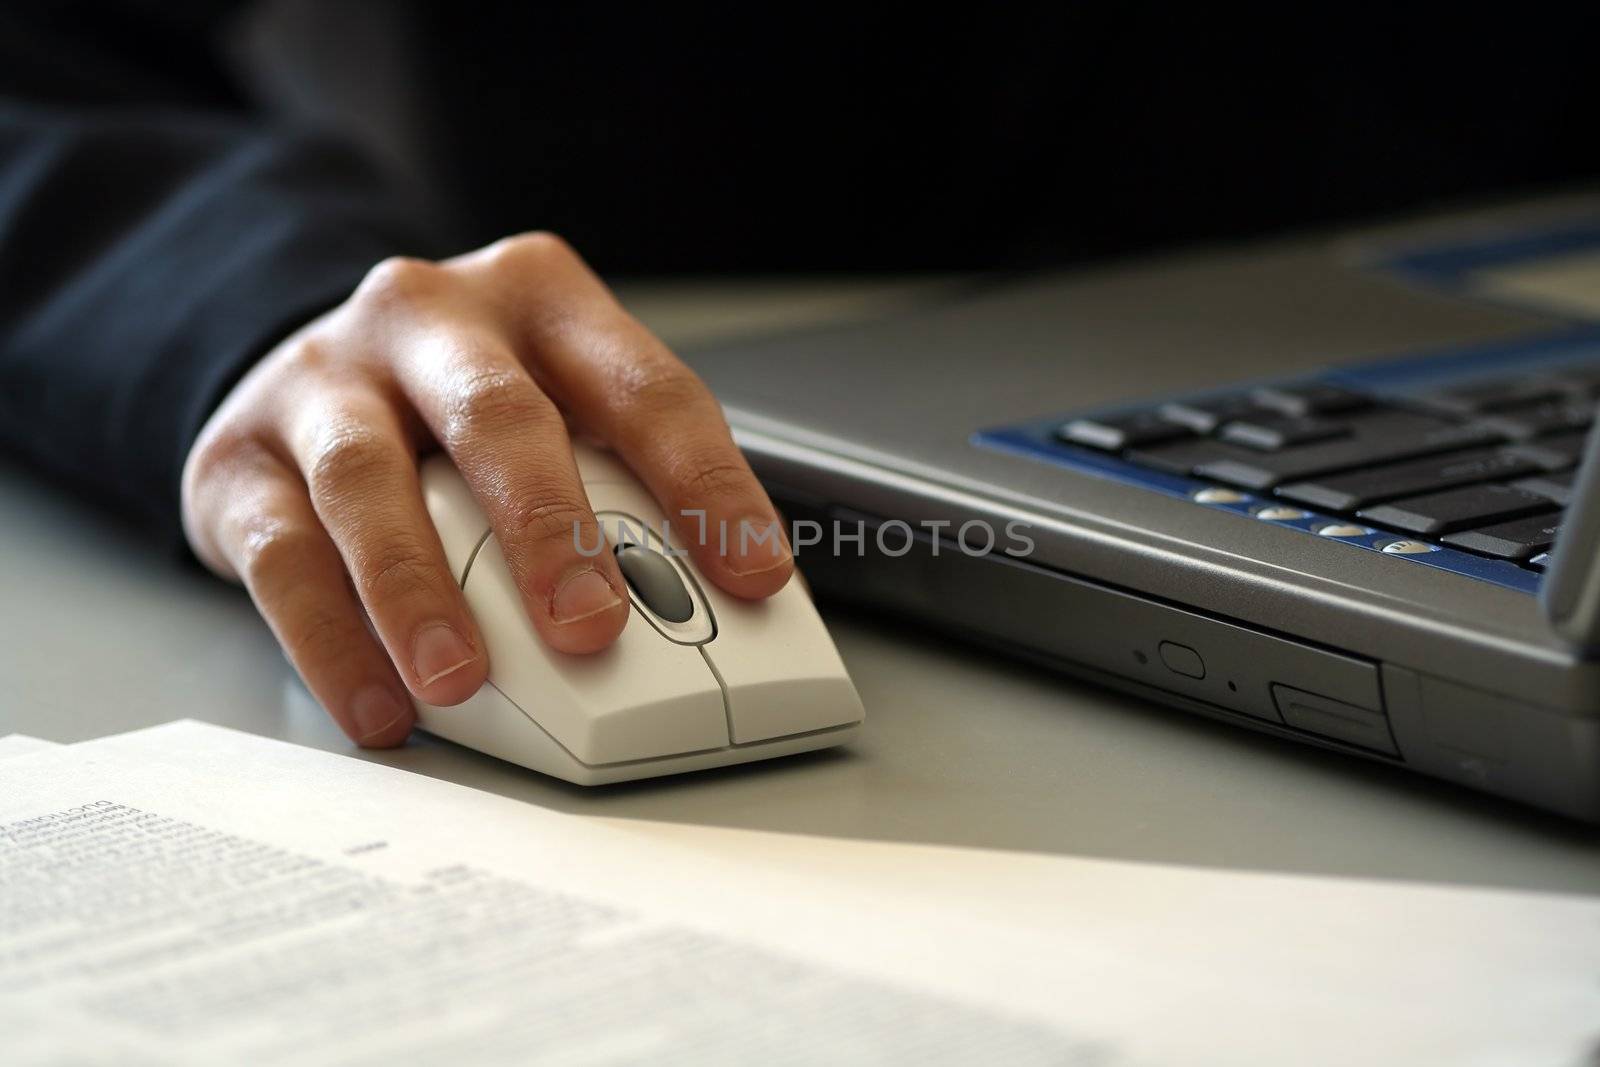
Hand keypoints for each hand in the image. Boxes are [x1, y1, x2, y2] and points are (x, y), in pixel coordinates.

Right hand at [182, 233, 792, 746]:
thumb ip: (626, 492)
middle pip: (499, 416)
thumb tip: (711, 617)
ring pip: (371, 480)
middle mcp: (432, 320)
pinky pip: (282, 553)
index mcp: (542, 301)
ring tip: (460, 680)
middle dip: (549, 529)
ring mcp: (326, 379)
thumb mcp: (560, 411)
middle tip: (592, 628)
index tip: (754, 578)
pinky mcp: (240, 455)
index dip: (706, 485)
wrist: (311, 373)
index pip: (645, 388)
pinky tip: (380, 704)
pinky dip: (332, 640)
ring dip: (419, 590)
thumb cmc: (465, 410)